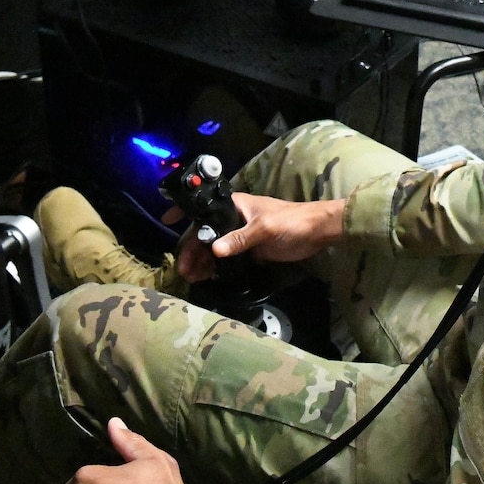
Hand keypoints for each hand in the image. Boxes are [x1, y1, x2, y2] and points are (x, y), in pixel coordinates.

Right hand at [170, 194, 346, 283]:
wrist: (317, 232)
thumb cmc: (291, 221)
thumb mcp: (264, 229)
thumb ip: (240, 239)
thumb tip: (214, 252)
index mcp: (234, 205)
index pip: (203, 207)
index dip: (184, 213)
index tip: (166, 221)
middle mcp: (234, 218)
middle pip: (206, 233)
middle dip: (192, 250)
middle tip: (184, 270)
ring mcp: (241, 234)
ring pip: (215, 247)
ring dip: (203, 261)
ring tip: (193, 277)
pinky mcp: (250, 249)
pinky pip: (228, 257)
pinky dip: (217, 266)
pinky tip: (209, 277)